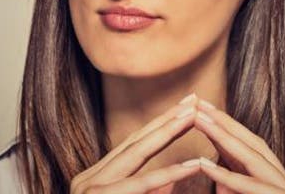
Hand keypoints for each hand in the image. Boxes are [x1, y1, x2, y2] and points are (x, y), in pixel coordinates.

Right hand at [69, 96, 201, 192]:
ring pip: (136, 155)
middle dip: (168, 119)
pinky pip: (138, 187)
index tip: (186, 108)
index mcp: (96, 179)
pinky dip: (166, 174)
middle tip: (194, 100)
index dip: (161, 124)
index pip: (133, 144)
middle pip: (136, 142)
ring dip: (168, 134)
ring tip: (194, 118)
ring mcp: (90, 189)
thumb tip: (174, 177)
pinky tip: (190, 165)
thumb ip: (150, 192)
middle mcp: (90, 179)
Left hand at [192, 98, 284, 193]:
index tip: (202, 109)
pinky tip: (204, 165)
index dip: (225, 126)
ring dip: (224, 138)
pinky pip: (252, 187)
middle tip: (198, 103)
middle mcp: (281, 178)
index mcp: (274, 178)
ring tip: (199, 121)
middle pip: (251, 143)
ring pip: (252, 157)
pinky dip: (227, 176)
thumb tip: (212, 167)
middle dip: (224, 122)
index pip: (248, 145)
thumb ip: (232, 186)